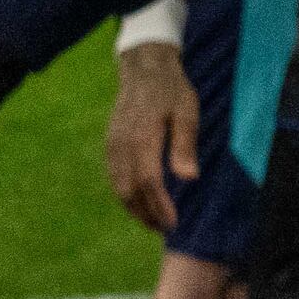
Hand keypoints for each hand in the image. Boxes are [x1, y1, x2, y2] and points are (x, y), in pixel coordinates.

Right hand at [105, 44, 200, 231]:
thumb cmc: (171, 91)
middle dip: (146, 214)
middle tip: (164, 229)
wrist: (144, 69)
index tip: (172, 223)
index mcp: (143, 138)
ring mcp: (113, 145)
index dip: (159, 206)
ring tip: (153, 222)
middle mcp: (122, 145)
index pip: (148, 182)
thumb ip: (185, 145)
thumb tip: (189, 178)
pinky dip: (125, 195)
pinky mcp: (110, 144)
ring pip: (118, 186)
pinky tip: (139, 203)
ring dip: (134, 209)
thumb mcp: (187, 112)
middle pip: (129, 190)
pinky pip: (114, 176)